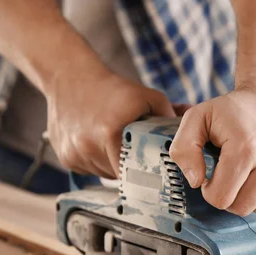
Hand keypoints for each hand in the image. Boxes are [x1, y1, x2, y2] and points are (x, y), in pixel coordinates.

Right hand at [45, 66, 175, 178]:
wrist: (69, 77)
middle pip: (118, 176)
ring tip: (114, 144)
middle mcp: (89, 146)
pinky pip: (88, 170)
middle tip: (136, 155)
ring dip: (112, 166)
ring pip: (103, 175)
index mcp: (110, 133)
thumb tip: (191, 136)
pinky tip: (97, 143)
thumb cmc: (110, 87)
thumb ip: (169, 118)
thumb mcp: (147, 97)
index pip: (133, 172)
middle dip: (130, 169)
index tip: (152, 172)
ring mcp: (74, 153)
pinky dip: (96, 162)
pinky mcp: (65, 157)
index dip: (144, 174)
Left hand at [169, 87, 255, 215]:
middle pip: (242, 208)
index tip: (213, 174)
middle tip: (228, 175)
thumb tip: (196, 182)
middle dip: (230, 195)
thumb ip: (184, 149)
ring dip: (250, 194)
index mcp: (246, 148)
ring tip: (248, 170)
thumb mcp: (198, 117)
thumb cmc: (233, 108)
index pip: (221, 199)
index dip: (211, 189)